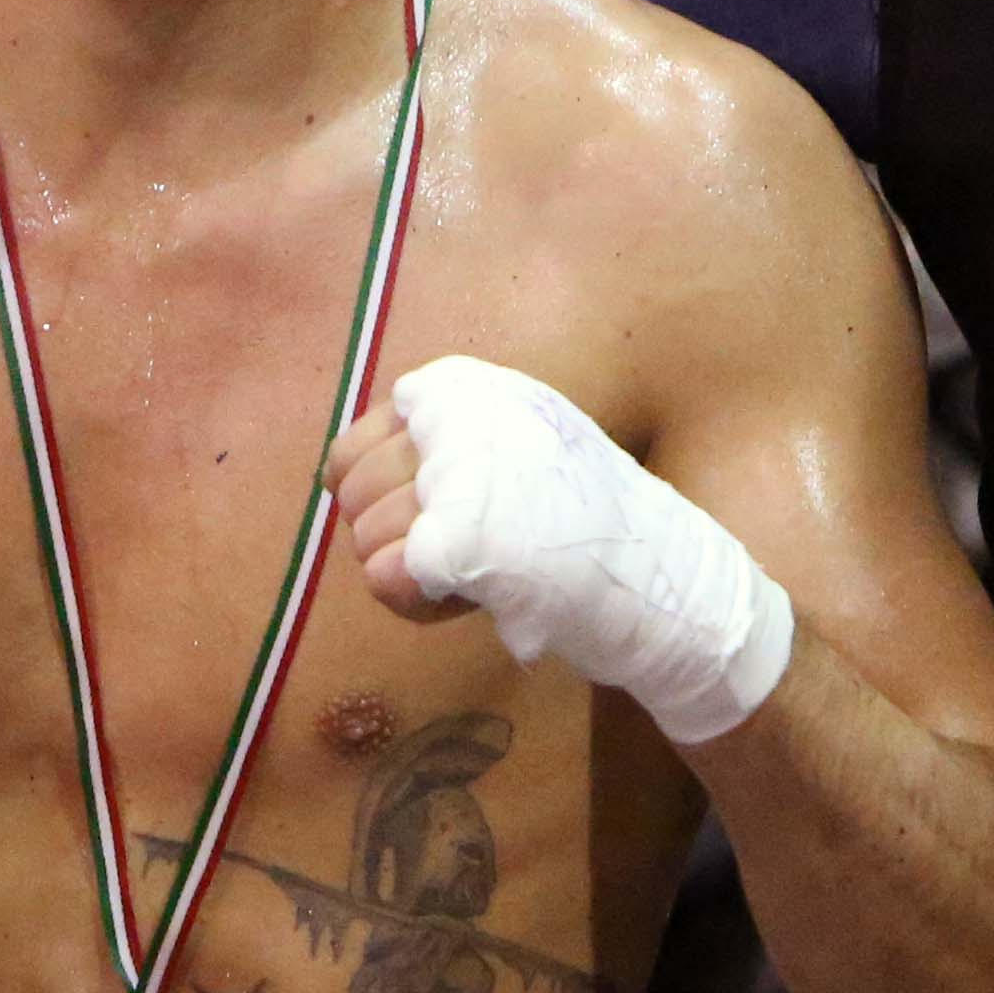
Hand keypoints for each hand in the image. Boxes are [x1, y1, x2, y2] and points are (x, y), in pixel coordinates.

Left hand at [329, 355, 792, 745]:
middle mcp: (460, 417)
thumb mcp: (511, 451)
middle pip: (357, 489)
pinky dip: (415, 602)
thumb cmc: (581, 520)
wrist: (659, 572)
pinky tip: (463, 602)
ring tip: (467, 578)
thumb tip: (334, 474)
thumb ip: (436, 449)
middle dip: (384, 535)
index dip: (368, 494)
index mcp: (469, 390)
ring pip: (367, 535)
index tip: (410, 521)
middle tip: (444, 561)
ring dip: (403, 572)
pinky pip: (386, 576)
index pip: (358, 441)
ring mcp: (464, 474)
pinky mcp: (467, 539)